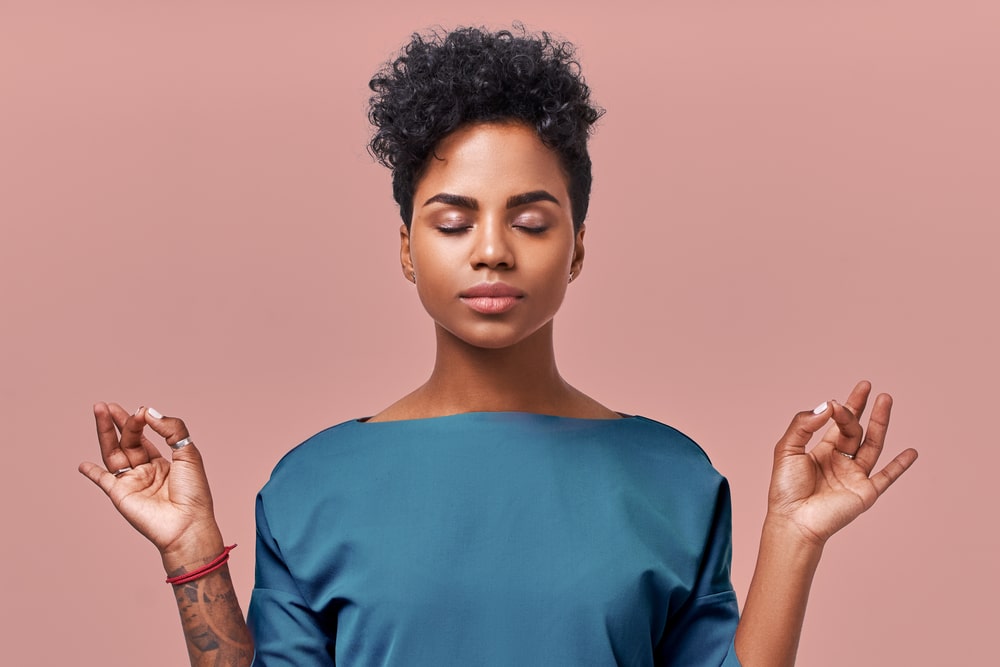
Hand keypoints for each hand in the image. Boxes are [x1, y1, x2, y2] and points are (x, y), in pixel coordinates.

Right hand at [78, 403, 223, 566]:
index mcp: (163, 463)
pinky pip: (103, 481)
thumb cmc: (194, 492)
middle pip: (127, 441)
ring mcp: (131, 483)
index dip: (141, 421)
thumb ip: (171, 429)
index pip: (145, 437)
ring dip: (105, 434)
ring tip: (99, 412)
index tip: (141, 410)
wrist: (187, 523)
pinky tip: (83, 464)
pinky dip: (92, 473)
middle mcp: (145, 471)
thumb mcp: (188, 453)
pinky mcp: (120, 495)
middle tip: (107, 405)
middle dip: (118, 422)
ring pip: (113, 453)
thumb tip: (148, 412)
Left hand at [766, 380, 918, 546]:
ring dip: (880, 423)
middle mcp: (840, 461)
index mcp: (821, 451)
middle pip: (854, 430)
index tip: (836, 401)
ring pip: (872, 444)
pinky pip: (887, 477)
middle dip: (860, 408)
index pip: (836, 424)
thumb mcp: (787, 448)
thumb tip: (828, 405)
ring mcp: (854, 476)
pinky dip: (900, 465)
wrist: (794, 520)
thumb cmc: (785, 488)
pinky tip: (912, 452)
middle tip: (867, 386)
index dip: (838, 409)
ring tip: (886, 400)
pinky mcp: (866, 492)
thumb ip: (804, 425)